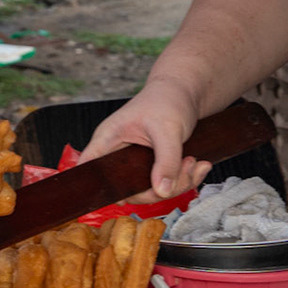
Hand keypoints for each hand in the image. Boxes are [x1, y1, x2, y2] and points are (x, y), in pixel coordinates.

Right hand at [80, 80, 211, 201]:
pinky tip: (199, 165)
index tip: (123, 196)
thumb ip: (166, 161)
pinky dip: (186, 179)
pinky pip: (166, 186)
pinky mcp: (152, 168)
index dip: (95, 187)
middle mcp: (118, 155)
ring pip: (150, 191)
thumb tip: (162, 191)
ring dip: (179, 183)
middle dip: (160, 188)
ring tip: (194, 162)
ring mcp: (135, 164)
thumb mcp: (168, 129)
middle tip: (185, 168)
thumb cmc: (167, 99)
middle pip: (128, 191)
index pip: (88, 169)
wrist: (184, 91)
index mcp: (108, 140)